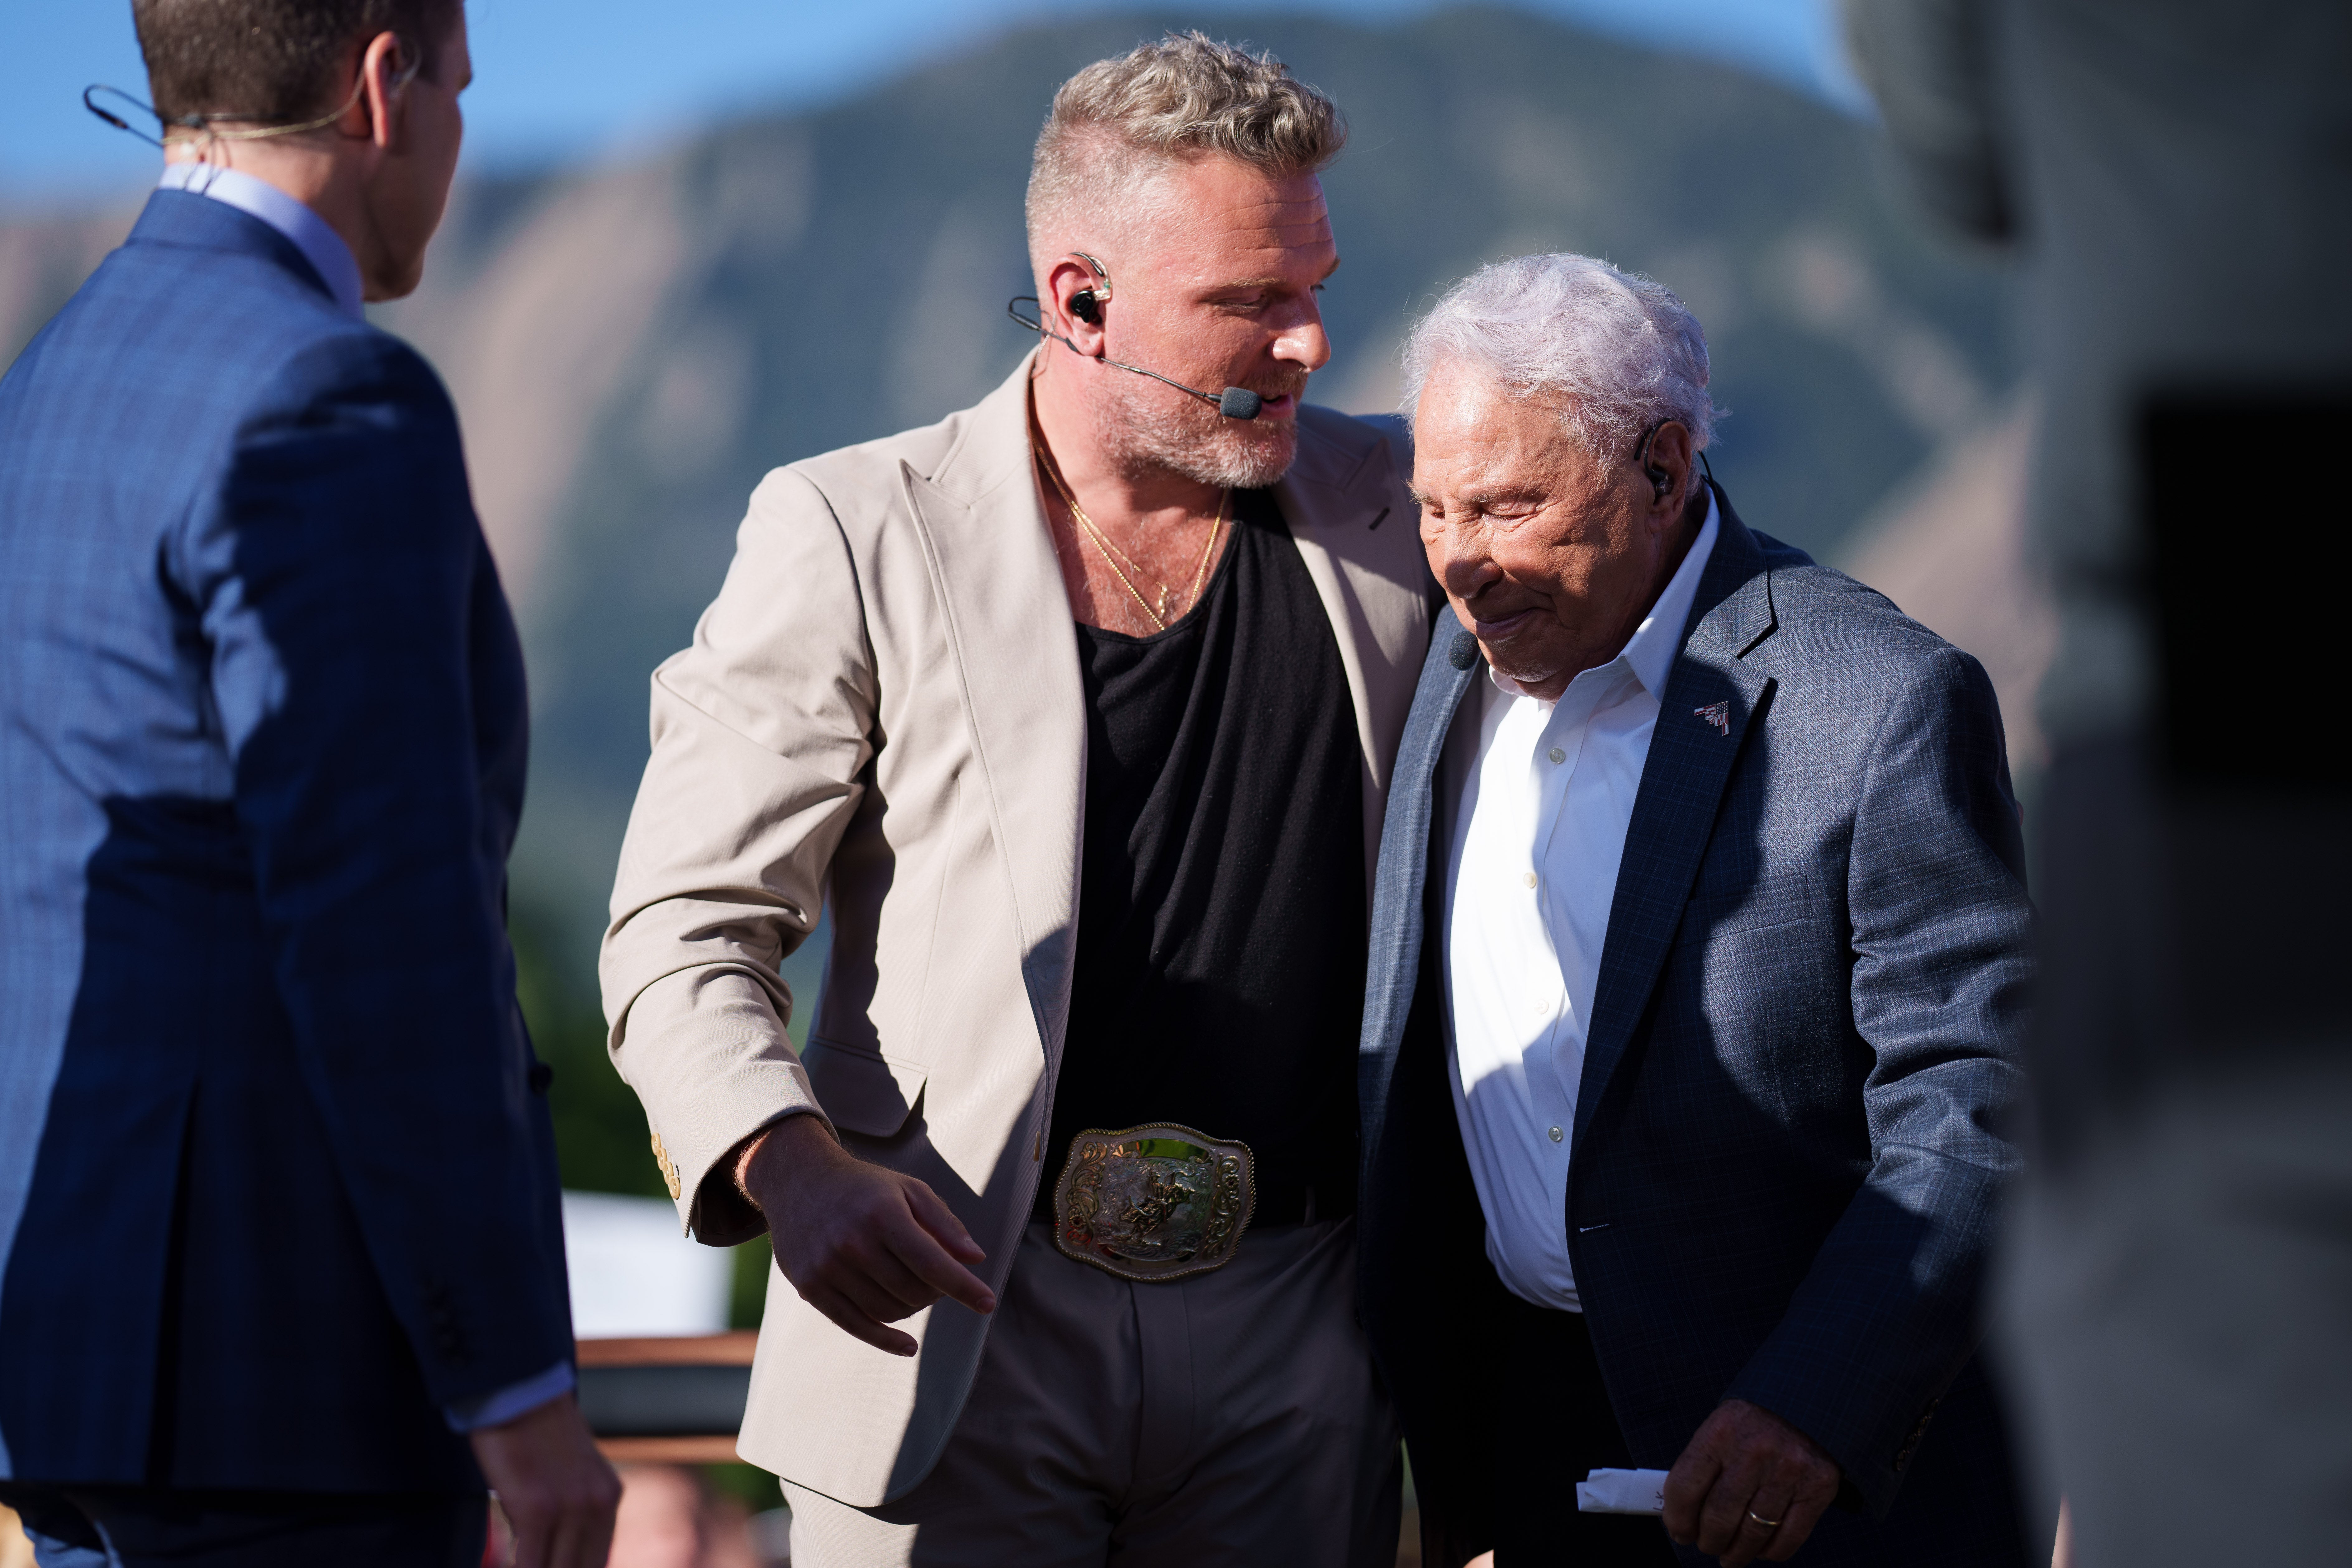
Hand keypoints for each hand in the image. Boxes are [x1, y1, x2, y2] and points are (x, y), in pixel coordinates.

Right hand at [467, 1392, 620, 1567]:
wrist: (518, 1390)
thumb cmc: (534, 1432)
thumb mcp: (571, 1472)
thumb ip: (574, 1511)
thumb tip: (551, 1554)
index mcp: (608, 1496)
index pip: (597, 1562)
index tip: (555, 1566)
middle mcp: (598, 1504)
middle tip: (536, 1563)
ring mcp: (570, 1508)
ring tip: (523, 1563)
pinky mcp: (538, 1508)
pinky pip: (530, 1565)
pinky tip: (504, 1562)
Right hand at [736, 1112, 995, 1355]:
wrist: (799, 1180)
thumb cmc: (864, 1187)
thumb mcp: (909, 1189)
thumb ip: (944, 1223)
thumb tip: (976, 1259)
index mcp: (882, 1215)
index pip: (933, 1263)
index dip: (965, 1287)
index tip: (988, 1303)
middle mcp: (853, 1243)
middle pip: (913, 1291)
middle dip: (937, 1292)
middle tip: (940, 1279)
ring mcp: (828, 1268)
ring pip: (887, 1311)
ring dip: (913, 1308)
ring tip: (917, 1290)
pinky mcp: (810, 1287)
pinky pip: (854, 1325)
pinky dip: (885, 1339)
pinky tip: (908, 1345)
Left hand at [1664, 1399, 1840, 1564]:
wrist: (1806, 1400)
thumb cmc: (1753, 1423)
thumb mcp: (1720, 1430)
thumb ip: (1701, 1469)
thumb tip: (1683, 1515)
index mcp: (1720, 1433)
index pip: (1685, 1488)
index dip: (1678, 1520)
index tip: (1680, 1533)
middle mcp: (1753, 1451)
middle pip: (1719, 1517)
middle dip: (1709, 1541)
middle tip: (1708, 1545)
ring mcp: (1788, 1470)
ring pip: (1754, 1532)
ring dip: (1737, 1552)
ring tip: (1730, 1555)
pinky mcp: (1817, 1487)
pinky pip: (1789, 1536)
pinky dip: (1771, 1551)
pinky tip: (1761, 1549)